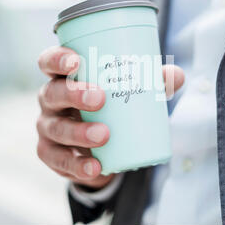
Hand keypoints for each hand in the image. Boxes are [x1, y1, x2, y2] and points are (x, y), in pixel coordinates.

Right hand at [36, 46, 184, 189]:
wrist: (102, 146)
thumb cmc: (112, 106)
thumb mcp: (130, 92)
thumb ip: (153, 82)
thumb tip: (176, 75)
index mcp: (64, 77)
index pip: (49, 61)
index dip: (57, 58)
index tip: (76, 61)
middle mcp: (51, 99)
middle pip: (51, 92)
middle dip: (73, 94)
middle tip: (100, 99)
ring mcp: (48, 127)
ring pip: (55, 128)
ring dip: (78, 132)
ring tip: (104, 135)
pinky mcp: (52, 153)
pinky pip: (58, 159)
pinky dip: (76, 164)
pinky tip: (94, 166)